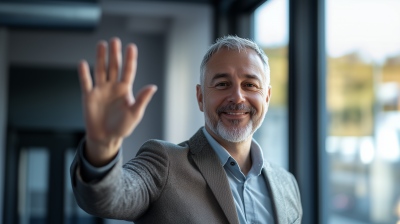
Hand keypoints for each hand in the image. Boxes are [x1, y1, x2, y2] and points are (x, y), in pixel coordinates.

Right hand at [78, 38, 156, 166]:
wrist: (106, 138)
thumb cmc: (122, 127)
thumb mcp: (135, 113)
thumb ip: (142, 99)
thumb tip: (153, 87)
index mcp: (125, 89)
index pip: (128, 70)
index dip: (130, 59)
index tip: (131, 46)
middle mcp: (112, 86)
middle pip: (114, 66)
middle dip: (115, 53)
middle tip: (115, 40)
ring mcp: (100, 90)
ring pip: (100, 70)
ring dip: (100, 57)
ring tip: (101, 44)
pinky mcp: (89, 96)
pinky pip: (86, 82)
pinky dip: (84, 73)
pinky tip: (82, 63)